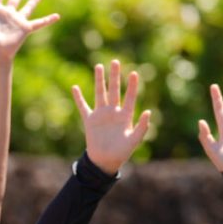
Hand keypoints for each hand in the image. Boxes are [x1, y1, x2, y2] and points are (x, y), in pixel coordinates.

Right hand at [71, 59, 153, 175]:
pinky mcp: (90, 120)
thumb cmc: (122, 152)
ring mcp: (101, 114)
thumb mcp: (134, 140)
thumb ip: (142, 126)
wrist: (105, 161)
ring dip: (100, 80)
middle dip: (115, 76)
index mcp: (126, 115)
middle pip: (114, 90)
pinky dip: (78, 98)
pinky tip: (75, 87)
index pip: (130, 96)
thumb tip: (148, 111)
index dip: (132, 85)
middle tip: (115, 62)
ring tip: (99, 66)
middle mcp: (113, 111)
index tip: (133, 73)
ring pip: (100, 93)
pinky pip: (83, 106)